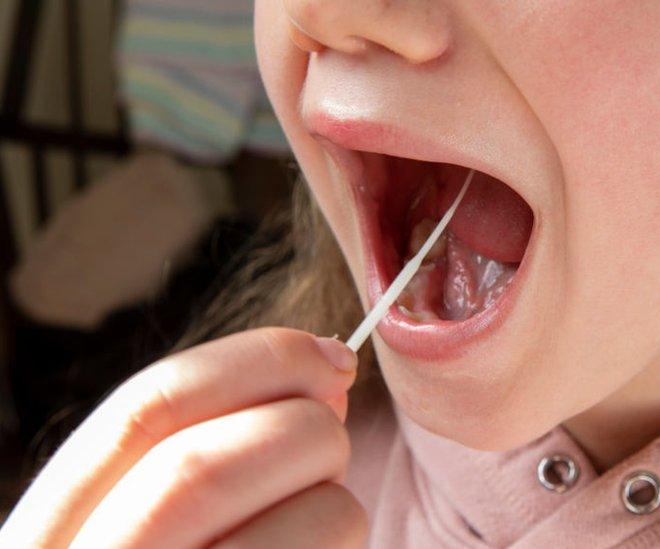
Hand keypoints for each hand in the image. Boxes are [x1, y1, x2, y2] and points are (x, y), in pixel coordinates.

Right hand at [0, 328, 367, 547]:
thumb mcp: (152, 520)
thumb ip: (211, 445)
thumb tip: (324, 369)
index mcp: (53, 533)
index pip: (150, 406)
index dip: (259, 359)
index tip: (332, 355)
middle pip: (214, 463)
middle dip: (307, 430)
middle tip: (329, 440)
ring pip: (309, 521)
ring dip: (339, 502)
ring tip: (310, 526)